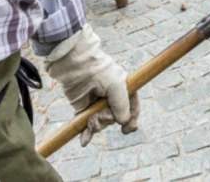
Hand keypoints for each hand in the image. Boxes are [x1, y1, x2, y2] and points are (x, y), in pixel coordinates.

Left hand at [44, 25, 137, 146]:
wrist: (77, 67)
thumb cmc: (101, 72)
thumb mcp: (118, 86)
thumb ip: (122, 105)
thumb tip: (122, 121)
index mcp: (123, 90)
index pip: (132, 109)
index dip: (131, 121)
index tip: (126, 130)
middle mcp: (111, 99)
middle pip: (115, 118)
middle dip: (108, 119)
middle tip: (102, 113)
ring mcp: (97, 105)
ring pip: (101, 123)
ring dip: (97, 124)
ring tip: (91, 118)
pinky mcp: (83, 109)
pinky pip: (86, 125)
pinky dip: (86, 134)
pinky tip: (84, 142)